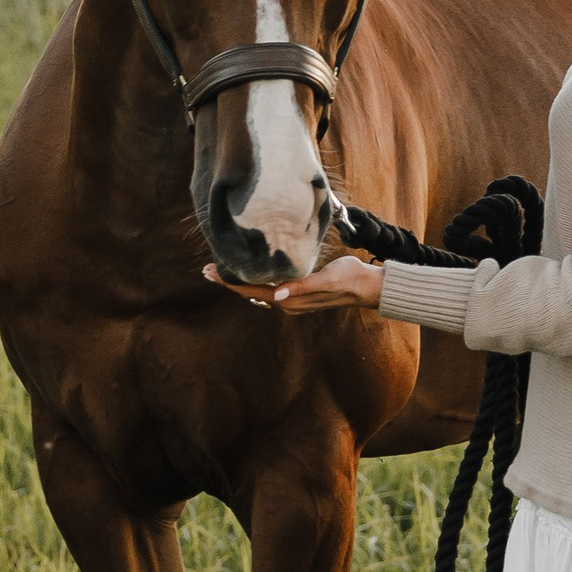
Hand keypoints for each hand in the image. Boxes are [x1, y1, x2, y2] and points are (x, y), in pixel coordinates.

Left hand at [203, 253, 384, 312]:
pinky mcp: (298, 293)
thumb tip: (278, 295)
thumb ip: (302, 287)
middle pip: (250, 291)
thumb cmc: (348, 278)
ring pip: (258, 290)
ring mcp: (292, 299)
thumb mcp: (326, 279)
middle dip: (228, 281)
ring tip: (221, 270)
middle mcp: (287, 302)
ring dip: (239, 280)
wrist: (366, 287)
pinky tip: (250, 272)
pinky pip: (269, 287)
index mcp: (290, 299)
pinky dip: (254, 279)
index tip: (210, 271)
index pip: (252, 290)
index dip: (230, 282)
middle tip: (206, 269)